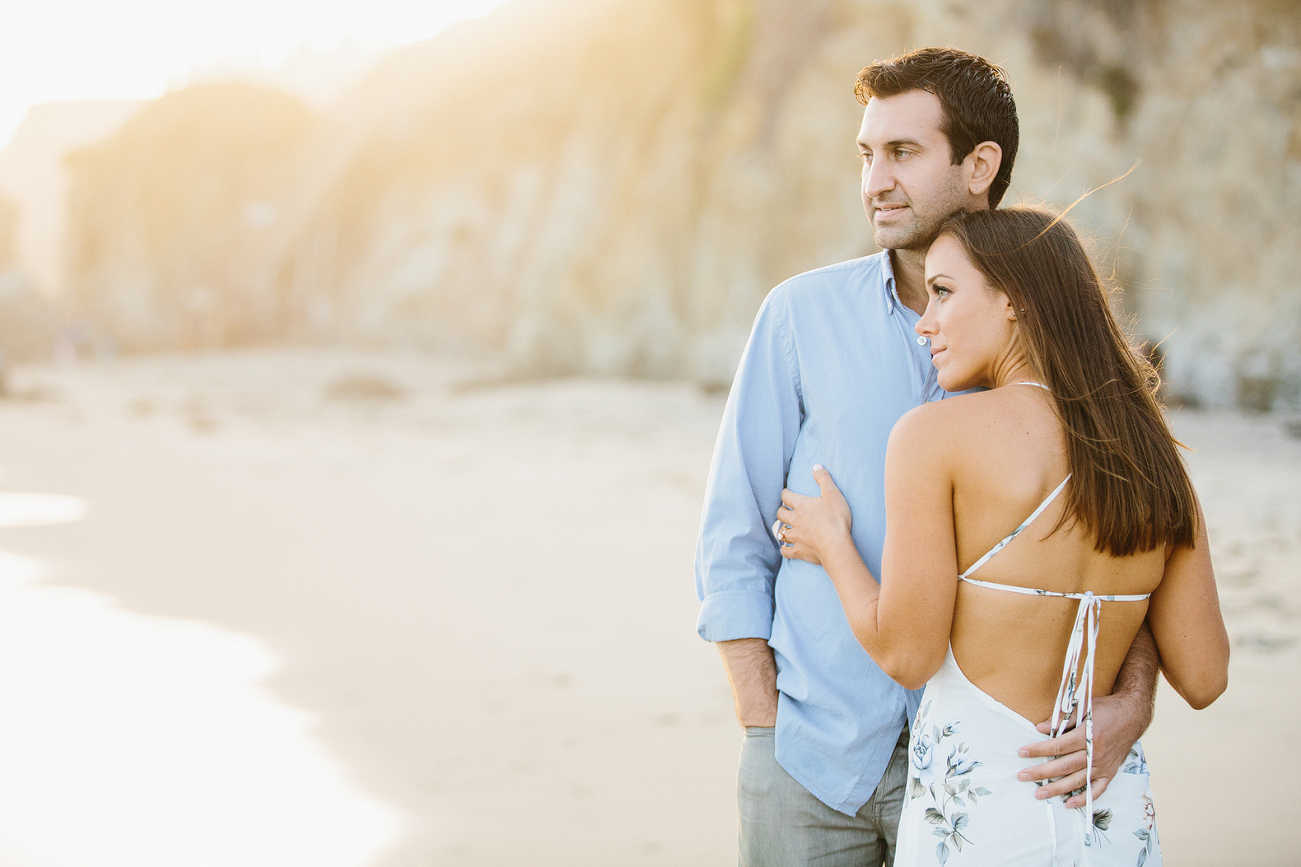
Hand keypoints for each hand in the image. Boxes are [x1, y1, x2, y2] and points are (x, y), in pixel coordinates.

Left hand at [775, 464, 852, 565]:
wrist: (836, 545)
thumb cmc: (836, 519)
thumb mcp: (833, 494)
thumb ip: (824, 479)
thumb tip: (816, 466)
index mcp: (801, 506)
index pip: (786, 496)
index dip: (786, 493)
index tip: (787, 493)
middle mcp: (794, 520)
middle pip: (781, 514)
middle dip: (782, 510)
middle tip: (785, 509)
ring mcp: (795, 537)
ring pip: (782, 532)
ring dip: (782, 529)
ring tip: (785, 527)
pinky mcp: (798, 551)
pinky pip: (786, 551)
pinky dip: (784, 549)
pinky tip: (785, 548)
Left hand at [1016, 692, 1146, 806]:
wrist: (1132, 716)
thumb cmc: (1106, 710)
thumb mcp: (1084, 707)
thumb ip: (1062, 719)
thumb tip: (1040, 728)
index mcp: (1088, 735)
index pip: (1058, 746)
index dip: (1039, 750)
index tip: (1022, 752)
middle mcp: (1096, 753)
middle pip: (1064, 766)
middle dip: (1041, 772)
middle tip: (1022, 776)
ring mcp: (1103, 766)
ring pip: (1077, 781)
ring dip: (1057, 789)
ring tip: (1039, 794)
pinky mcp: (1110, 773)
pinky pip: (1097, 790)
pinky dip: (1084, 799)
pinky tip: (1068, 804)